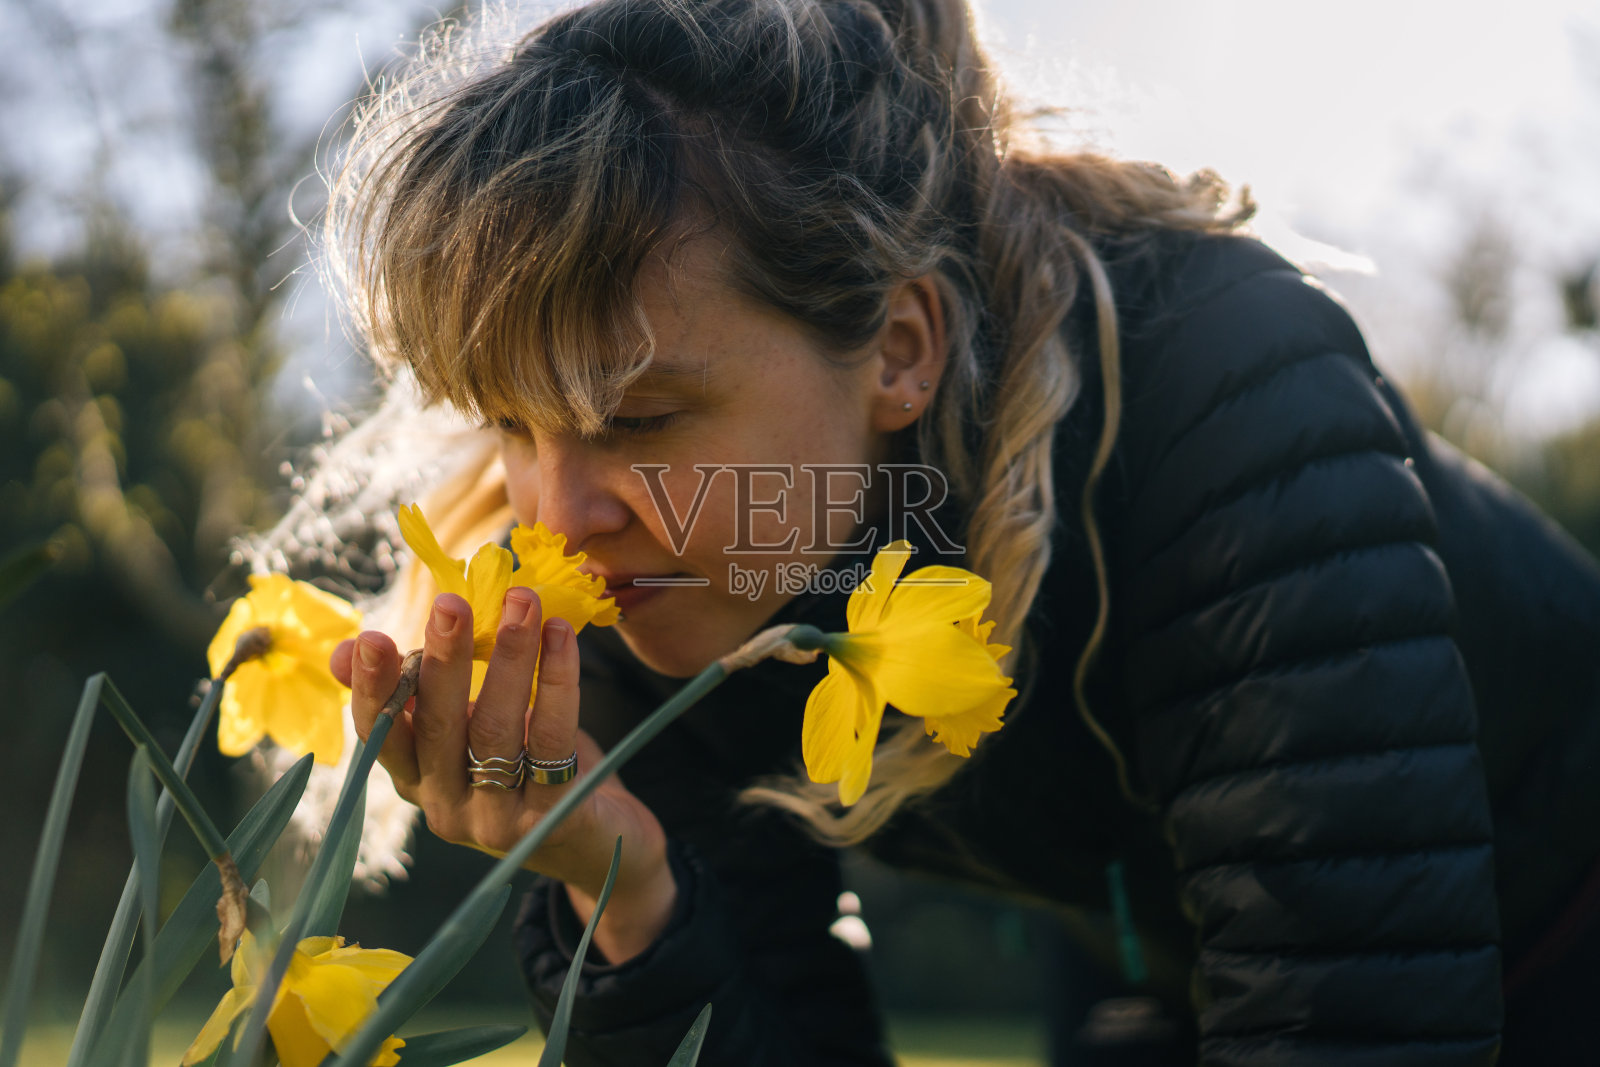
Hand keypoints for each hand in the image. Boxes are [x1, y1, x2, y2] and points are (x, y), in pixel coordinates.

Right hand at [331, 588, 676, 962]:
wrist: (598, 842)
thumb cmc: (525, 770)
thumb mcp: (468, 728)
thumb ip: (424, 688)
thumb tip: (350, 647)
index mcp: (419, 779)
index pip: (380, 735)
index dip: (373, 689)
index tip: (371, 638)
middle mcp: (446, 806)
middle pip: (437, 728)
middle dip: (443, 660)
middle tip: (451, 603)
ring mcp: (496, 820)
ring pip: (495, 730)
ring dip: (510, 658)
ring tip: (522, 602)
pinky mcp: (550, 818)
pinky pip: (552, 741)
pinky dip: (558, 682)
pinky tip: (561, 637)